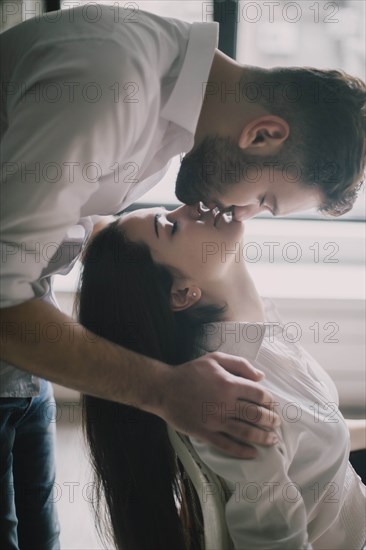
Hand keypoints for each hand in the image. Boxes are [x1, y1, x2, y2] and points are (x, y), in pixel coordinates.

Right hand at [158, 351, 280, 458]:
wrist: (164, 388)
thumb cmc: (190, 372)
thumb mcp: (214, 359)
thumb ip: (239, 364)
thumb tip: (260, 377)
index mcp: (229, 384)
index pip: (258, 394)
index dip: (269, 401)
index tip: (272, 405)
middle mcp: (225, 403)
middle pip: (256, 415)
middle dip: (270, 421)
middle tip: (276, 424)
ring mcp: (215, 421)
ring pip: (245, 432)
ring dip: (262, 437)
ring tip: (271, 440)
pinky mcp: (205, 433)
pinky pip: (227, 445)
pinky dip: (242, 451)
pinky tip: (252, 453)